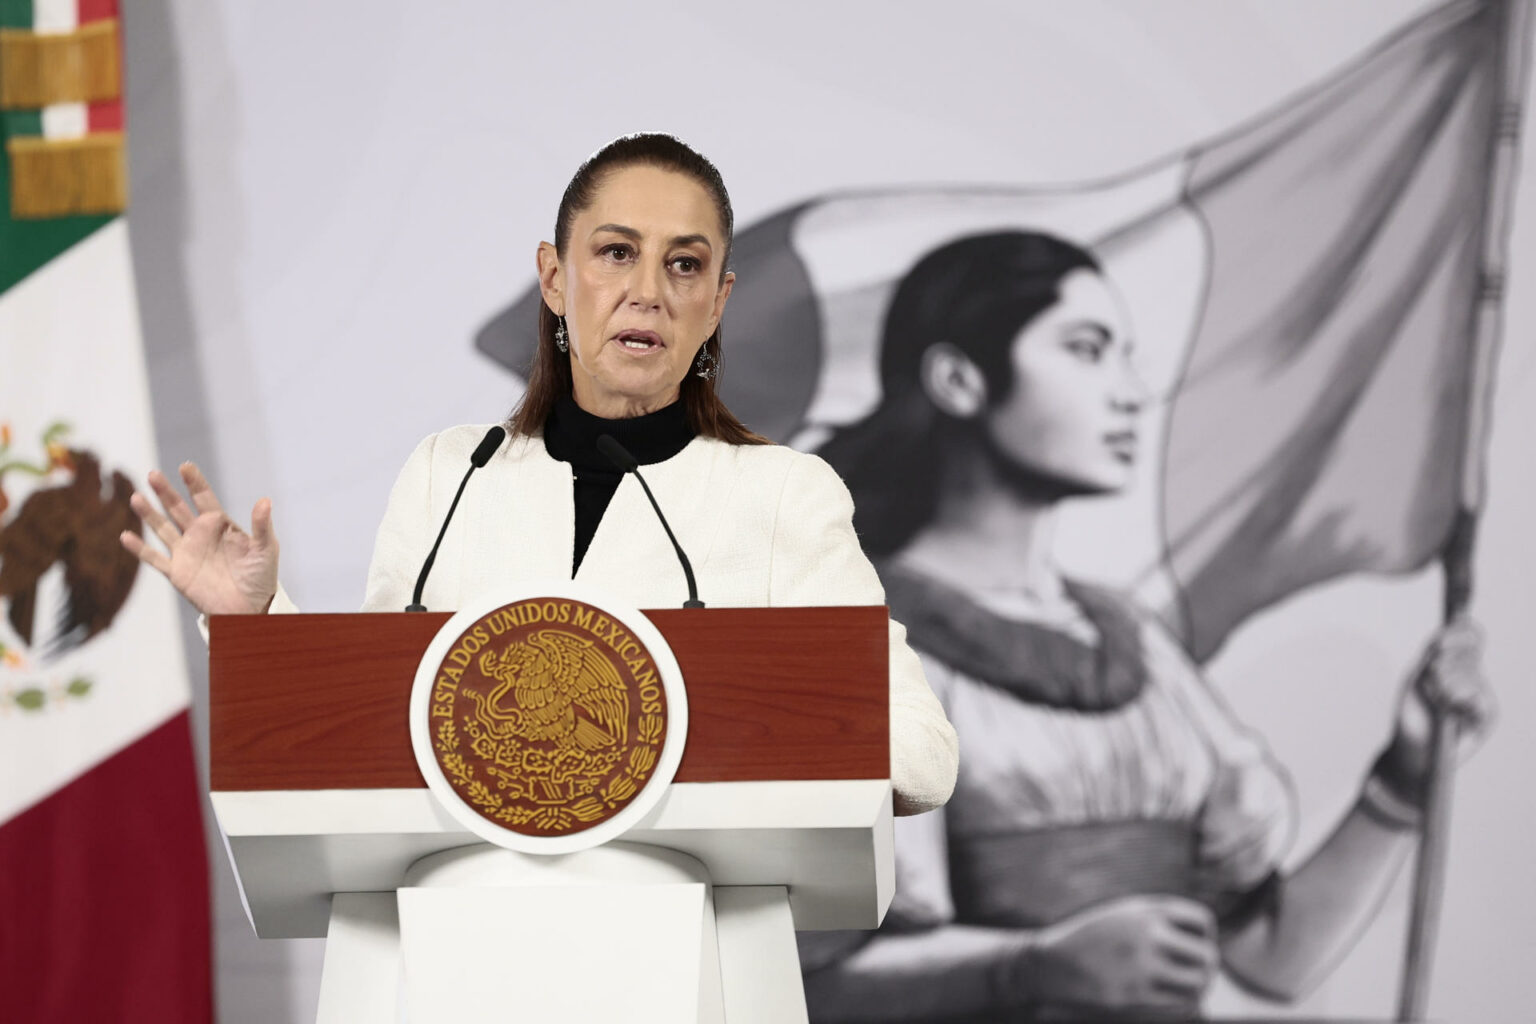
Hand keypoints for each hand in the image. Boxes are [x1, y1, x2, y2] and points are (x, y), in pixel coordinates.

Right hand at [119, 462, 278, 615]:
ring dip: (149, 514)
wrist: (250, 609)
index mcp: (220, 525)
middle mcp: (200, 535)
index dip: (195, 482)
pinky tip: (125, 536)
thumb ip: (262, 525)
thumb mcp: (265, 549)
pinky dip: (140, 549)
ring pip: (162, 528)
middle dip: (166, 491)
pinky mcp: (177, 572)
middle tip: (153, 474)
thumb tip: (265, 501)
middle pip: (178, 508)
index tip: (185, 466)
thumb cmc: (261, 576)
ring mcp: (186, 552)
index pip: (204, 498)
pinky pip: (154, 558)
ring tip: (136, 497)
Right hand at [1011, 894, 1218, 1013]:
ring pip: (1198, 983)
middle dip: (1208, 965)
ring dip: (1200, 988)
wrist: (1051, 963)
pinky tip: (1174, 1000)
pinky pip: (1179, 1006)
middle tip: (1200, 972)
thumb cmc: (1093, 938)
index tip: (1193, 944)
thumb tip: (1205, 940)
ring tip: (1191, 988)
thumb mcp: (1124, 914)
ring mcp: (1140, 967)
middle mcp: (1145, 935)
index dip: (1204, 936)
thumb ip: (1160, 919)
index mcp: (1145, 910)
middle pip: (1207, 955)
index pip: (1202, 921)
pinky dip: (1184, 1005)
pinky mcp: (1133, 996)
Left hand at [1378, 616, 1496, 798]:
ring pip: (1471, 671)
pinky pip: (1478, 695)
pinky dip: (1458, 697)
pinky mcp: (1487, 715)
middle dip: (1446, 659)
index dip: (1459, 630)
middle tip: (1430, 677)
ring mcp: (1482, 695)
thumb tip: (1443, 635)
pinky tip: (1447, 707)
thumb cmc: (1412, 715)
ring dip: (1447, 681)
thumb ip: (1432, 656)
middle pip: (1470, 648)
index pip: (1469, 633)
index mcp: (1456, 662)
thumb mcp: (1416, 679)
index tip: (1438, 641)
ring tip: (1435, 698)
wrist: (1412, 750)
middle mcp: (1473, 676)